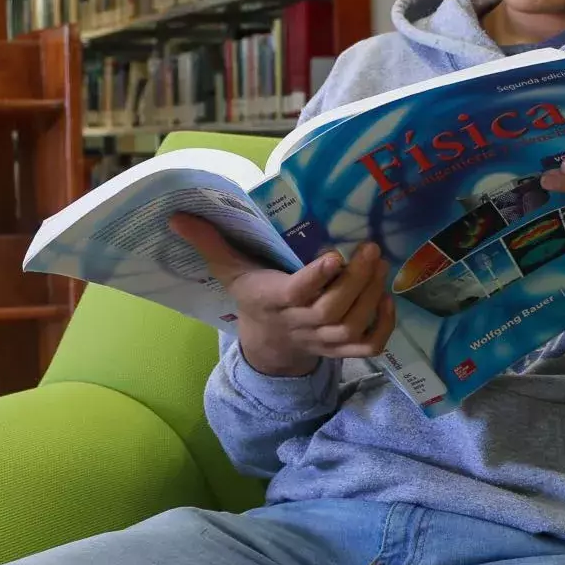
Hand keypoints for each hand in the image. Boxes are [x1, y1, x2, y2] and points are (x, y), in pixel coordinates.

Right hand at [169, 214, 395, 376]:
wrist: (268, 342)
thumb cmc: (254, 294)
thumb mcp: (229, 269)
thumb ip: (209, 242)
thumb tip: (177, 215)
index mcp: (274, 300)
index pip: (297, 294)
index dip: (316, 279)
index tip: (333, 255)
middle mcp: (301, 323)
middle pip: (333, 311)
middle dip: (355, 281)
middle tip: (370, 248)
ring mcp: (324, 340)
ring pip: (353, 326)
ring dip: (372, 296)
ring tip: (380, 262)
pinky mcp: (342, 350)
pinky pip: (369, 346)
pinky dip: (384, 327)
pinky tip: (387, 299)